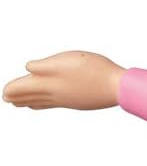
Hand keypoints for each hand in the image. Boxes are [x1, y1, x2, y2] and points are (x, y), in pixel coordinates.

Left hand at [3, 52, 125, 110]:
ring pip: (42, 101)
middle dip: (18, 97)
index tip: (3, 92)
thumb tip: (27, 69)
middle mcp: (56, 95)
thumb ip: (45, 66)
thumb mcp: (67, 61)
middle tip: (6, 99)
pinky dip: (43, 104)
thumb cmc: (94, 70)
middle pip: (32, 97)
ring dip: (29, 101)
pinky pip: (53, 103)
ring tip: (21, 104)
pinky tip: (47, 103)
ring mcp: (66, 100)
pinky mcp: (76, 101)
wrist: (116, 87)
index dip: (13, 89)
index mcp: (50, 84)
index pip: (25, 88)